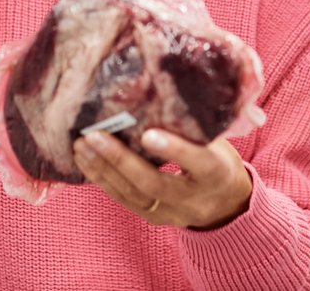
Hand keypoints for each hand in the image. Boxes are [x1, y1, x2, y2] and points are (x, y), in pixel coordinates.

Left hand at [73, 130, 252, 229]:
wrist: (227, 203)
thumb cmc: (220, 159)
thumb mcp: (219, 141)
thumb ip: (195, 125)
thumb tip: (163, 90)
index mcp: (217, 174)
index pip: (198, 162)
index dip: (173, 150)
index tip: (147, 133)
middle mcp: (194, 199)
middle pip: (154, 184)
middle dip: (121, 160)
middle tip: (93, 136)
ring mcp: (172, 213)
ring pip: (134, 195)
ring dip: (104, 171)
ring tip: (81, 147)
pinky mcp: (154, 218)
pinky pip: (125, 201)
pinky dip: (103, 181)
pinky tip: (86, 162)